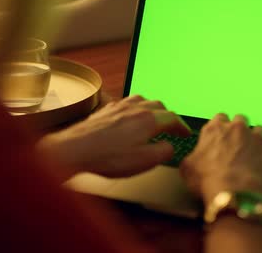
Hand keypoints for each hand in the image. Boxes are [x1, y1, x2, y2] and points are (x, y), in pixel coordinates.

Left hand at [38, 95, 191, 177]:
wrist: (76, 149)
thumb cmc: (108, 157)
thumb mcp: (144, 161)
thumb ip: (163, 152)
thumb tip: (169, 146)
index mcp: (148, 120)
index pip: (172, 118)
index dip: (181, 126)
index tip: (185, 133)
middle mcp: (135, 108)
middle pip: (158, 105)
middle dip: (168, 115)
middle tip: (171, 126)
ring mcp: (118, 106)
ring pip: (141, 99)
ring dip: (151, 108)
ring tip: (152, 117)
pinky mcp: (105, 109)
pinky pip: (125, 103)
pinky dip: (134, 108)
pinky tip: (128, 116)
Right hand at [180, 114, 261, 204]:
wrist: (232, 193)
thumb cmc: (206, 181)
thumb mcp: (187, 169)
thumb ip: (192, 156)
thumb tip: (194, 157)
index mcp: (214, 129)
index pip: (219, 118)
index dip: (221, 128)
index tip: (221, 138)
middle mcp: (236, 128)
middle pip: (241, 119)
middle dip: (239, 130)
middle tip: (237, 146)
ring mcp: (256, 137)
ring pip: (260, 128)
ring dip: (257, 138)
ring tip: (255, 152)